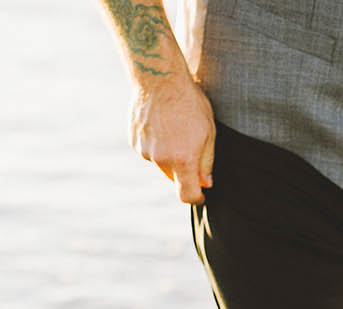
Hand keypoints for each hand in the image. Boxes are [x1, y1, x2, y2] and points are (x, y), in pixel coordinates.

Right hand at [130, 74, 215, 203]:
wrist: (159, 77)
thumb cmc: (189, 101)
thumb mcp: (208, 131)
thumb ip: (207, 161)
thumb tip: (205, 183)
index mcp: (182, 159)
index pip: (187, 194)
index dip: (196, 197)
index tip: (201, 194)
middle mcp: (161, 159)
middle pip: (174, 177)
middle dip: (183, 169)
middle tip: (190, 143)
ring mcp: (145, 151)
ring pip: (160, 163)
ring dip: (168, 154)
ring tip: (174, 127)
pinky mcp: (134, 141)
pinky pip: (148, 151)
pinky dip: (156, 144)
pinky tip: (160, 123)